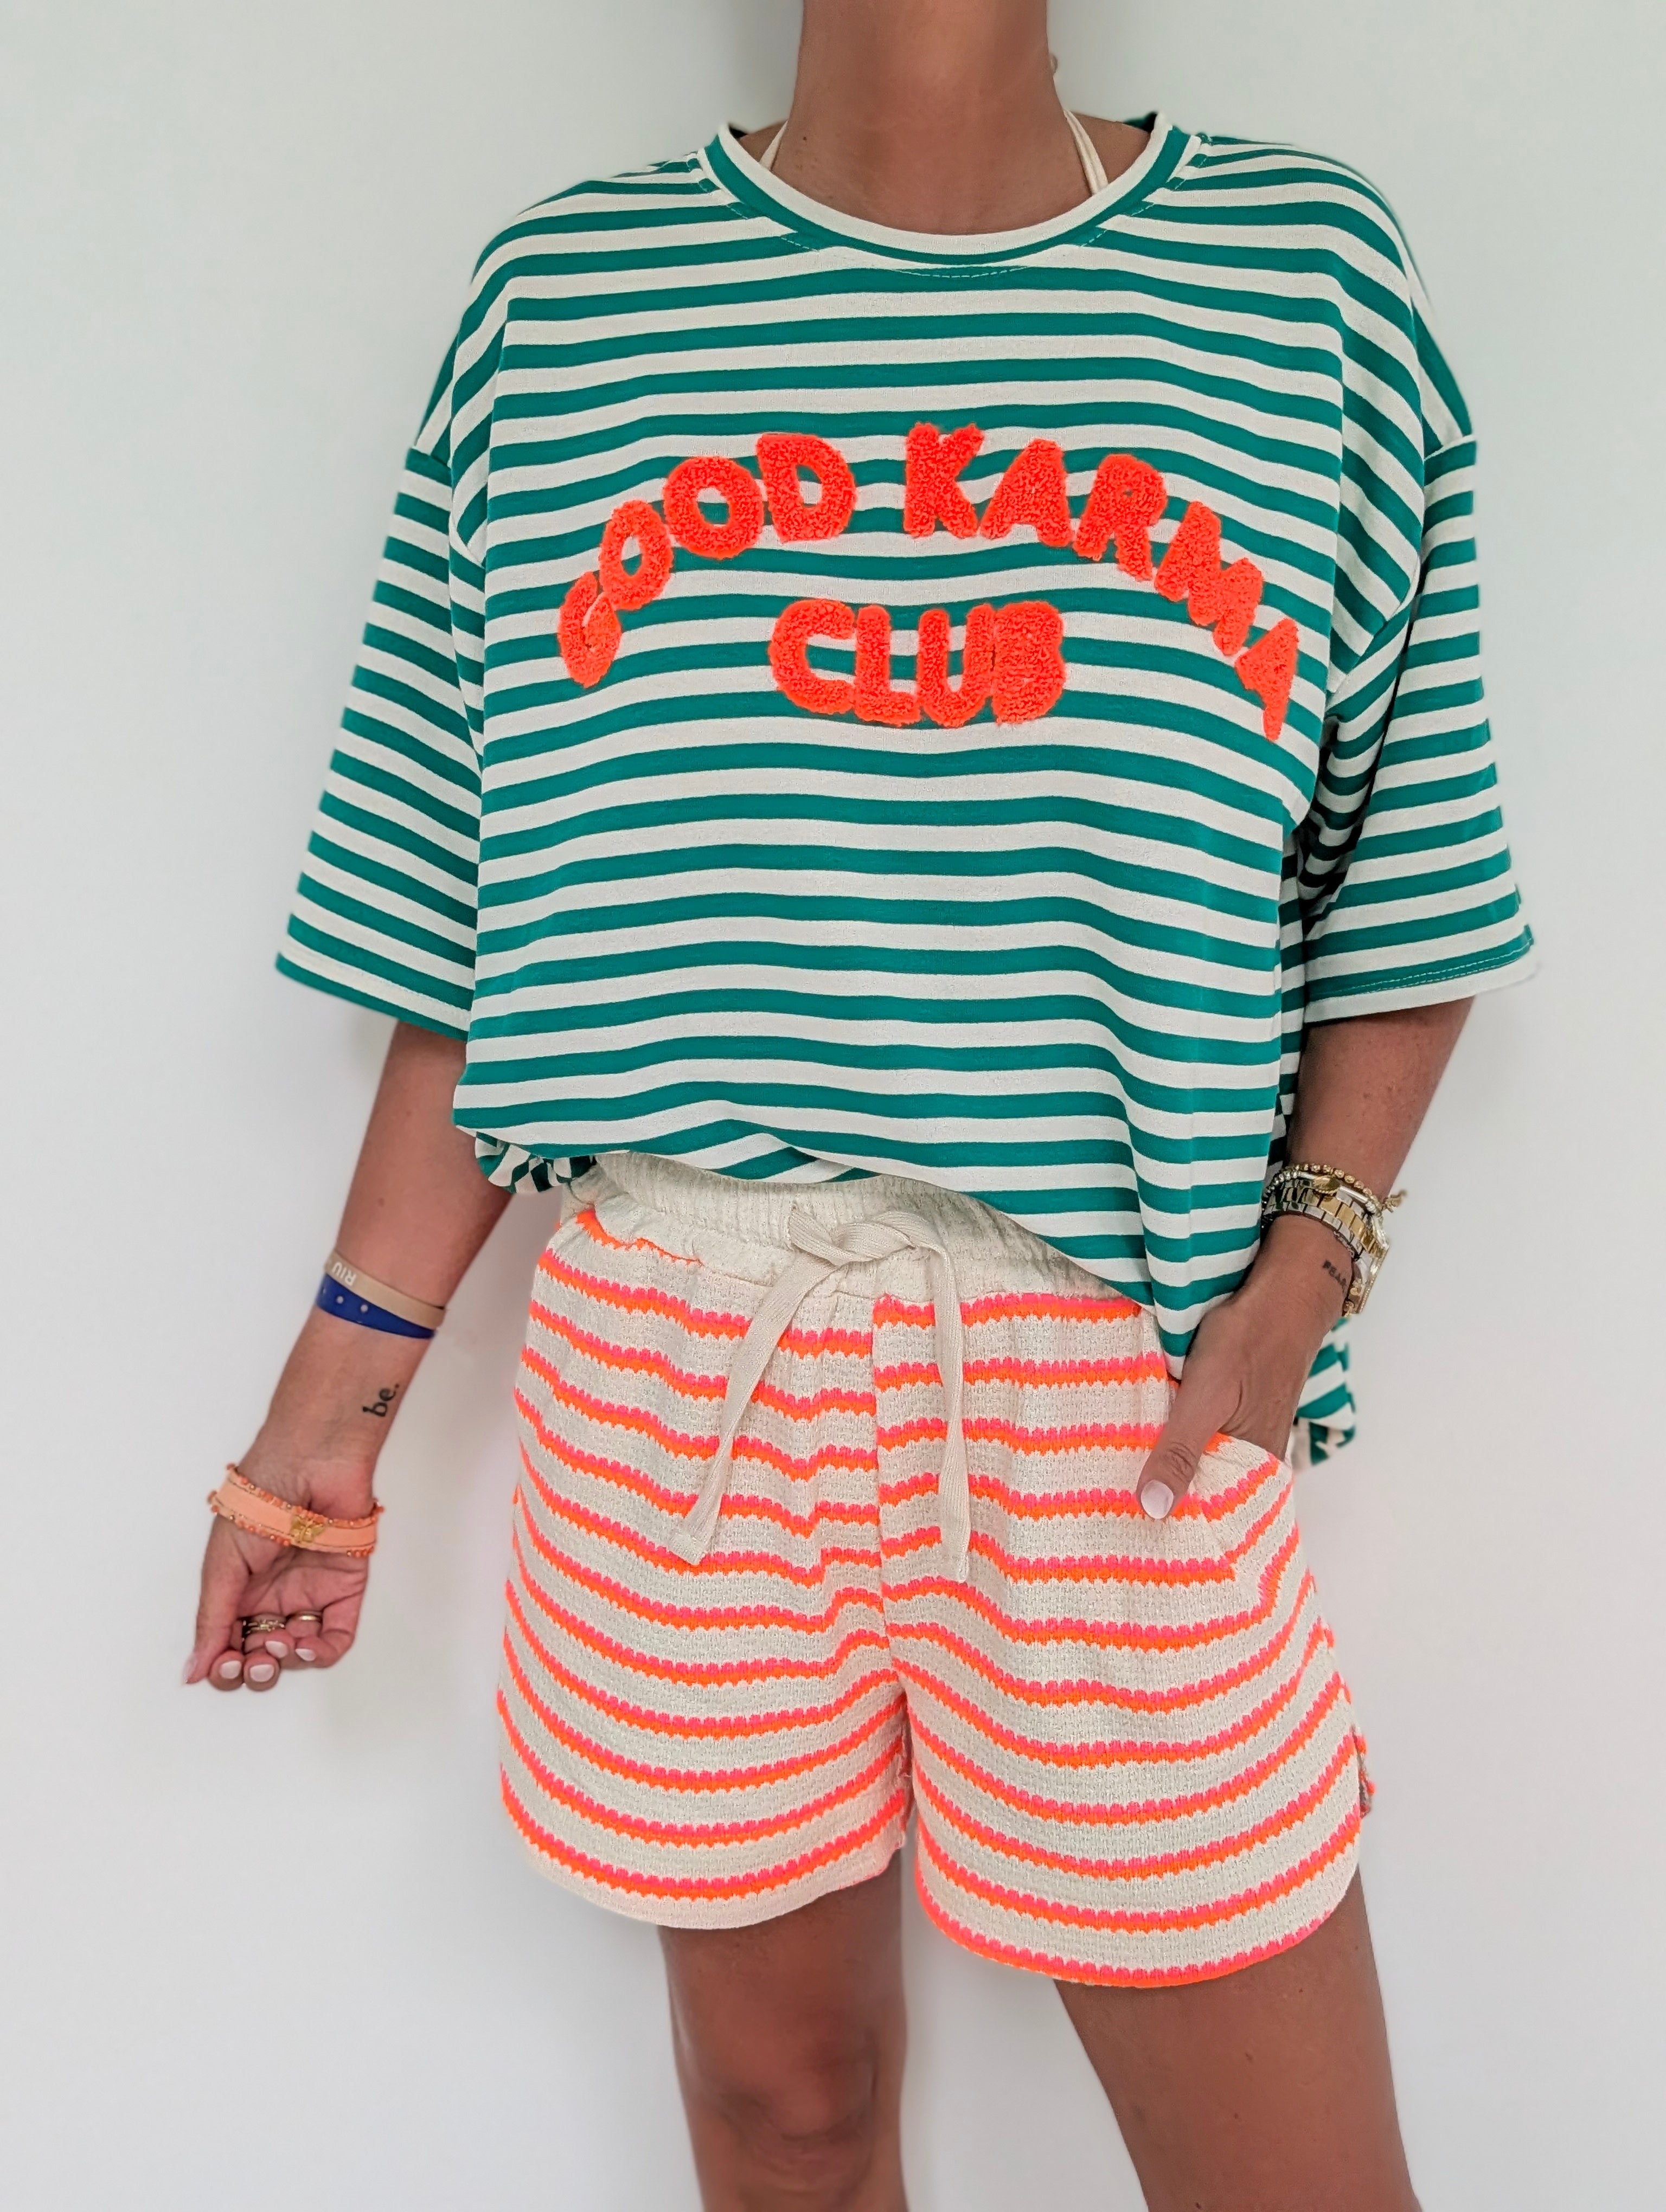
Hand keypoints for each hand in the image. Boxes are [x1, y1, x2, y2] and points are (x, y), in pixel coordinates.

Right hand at [184, 1457, 374, 1691]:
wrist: (308, 1467)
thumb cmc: (259, 1503)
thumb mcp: (222, 1564)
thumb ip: (212, 1620)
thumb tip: (192, 1672)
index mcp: (240, 1592)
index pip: (230, 1646)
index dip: (226, 1666)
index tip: (224, 1666)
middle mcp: (274, 1598)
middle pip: (263, 1656)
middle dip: (255, 1670)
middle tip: (251, 1661)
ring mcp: (310, 1596)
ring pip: (299, 1653)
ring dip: (285, 1661)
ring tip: (278, 1640)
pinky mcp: (344, 1591)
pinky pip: (337, 1637)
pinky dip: (321, 1652)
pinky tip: (304, 1643)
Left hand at [1135, 1215, 1349, 1520]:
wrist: (1282, 1294)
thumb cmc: (1249, 1343)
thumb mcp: (1206, 1399)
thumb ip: (1180, 1452)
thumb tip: (1153, 1509)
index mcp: (1255, 1469)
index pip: (1208, 1517)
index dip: (1170, 1528)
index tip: (1126, 1539)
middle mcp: (1253, 1458)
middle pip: (1200, 1491)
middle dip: (1161, 1501)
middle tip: (1107, 1516)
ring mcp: (1243, 1431)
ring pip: (1196, 1461)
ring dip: (1163, 1466)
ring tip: (1113, 1483)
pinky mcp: (1231, 1408)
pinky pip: (1199, 1435)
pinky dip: (1172, 1438)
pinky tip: (1142, 1438)